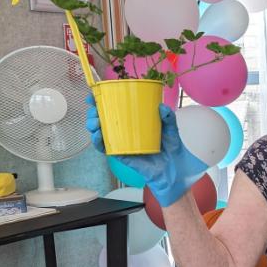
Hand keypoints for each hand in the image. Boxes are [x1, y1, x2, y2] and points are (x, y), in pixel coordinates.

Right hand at [86, 94, 207, 206]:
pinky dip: (99, 142)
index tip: (94, 95)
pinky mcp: (121, 155)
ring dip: (93, 126)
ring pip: (100, 133)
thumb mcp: (172, 130)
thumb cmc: (172, 149)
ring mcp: (122, 143)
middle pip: (103, 119)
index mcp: (134, 121)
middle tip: (95, 110)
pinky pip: (106, 149)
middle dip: (94, 113)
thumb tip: (161, 107)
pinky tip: (99, 136)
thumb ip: (168, 118)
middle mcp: (125, 131)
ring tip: (96, 123)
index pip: (115, 108)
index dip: (102, 100)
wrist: (174, 171)